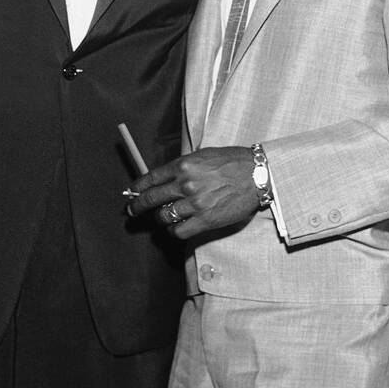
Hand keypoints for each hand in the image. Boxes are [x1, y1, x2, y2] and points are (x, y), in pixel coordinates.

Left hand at [126, 147, 259, 238]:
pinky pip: (180, 231)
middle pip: (151, 199)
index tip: (131, 193)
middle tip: (132, 211)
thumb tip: (164, 178)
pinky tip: (176, 227)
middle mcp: (186, 184)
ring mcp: (195, 203)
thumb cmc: (232, 162)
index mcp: (183, 165)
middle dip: (137, 206)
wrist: (257, 174)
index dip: (137, 187)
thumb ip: (183, 167)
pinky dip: (174, 231)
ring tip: (161, 218)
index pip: (151, 178)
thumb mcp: (203, 156)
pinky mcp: (206, 220)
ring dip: (160, 219)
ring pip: (164, 216)